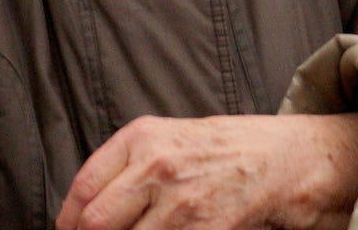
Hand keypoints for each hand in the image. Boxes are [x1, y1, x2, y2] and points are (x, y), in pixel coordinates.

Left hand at [54, 114, 357, 229]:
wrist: (288, 159)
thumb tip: (87, 210)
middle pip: (97, 222)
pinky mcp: (207, 229)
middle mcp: (156, 166)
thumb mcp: (169, 139)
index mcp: (141, 137)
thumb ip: (128, 167)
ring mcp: (182, 201)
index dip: (69, 220)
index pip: (84, 187)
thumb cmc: (226, 151)